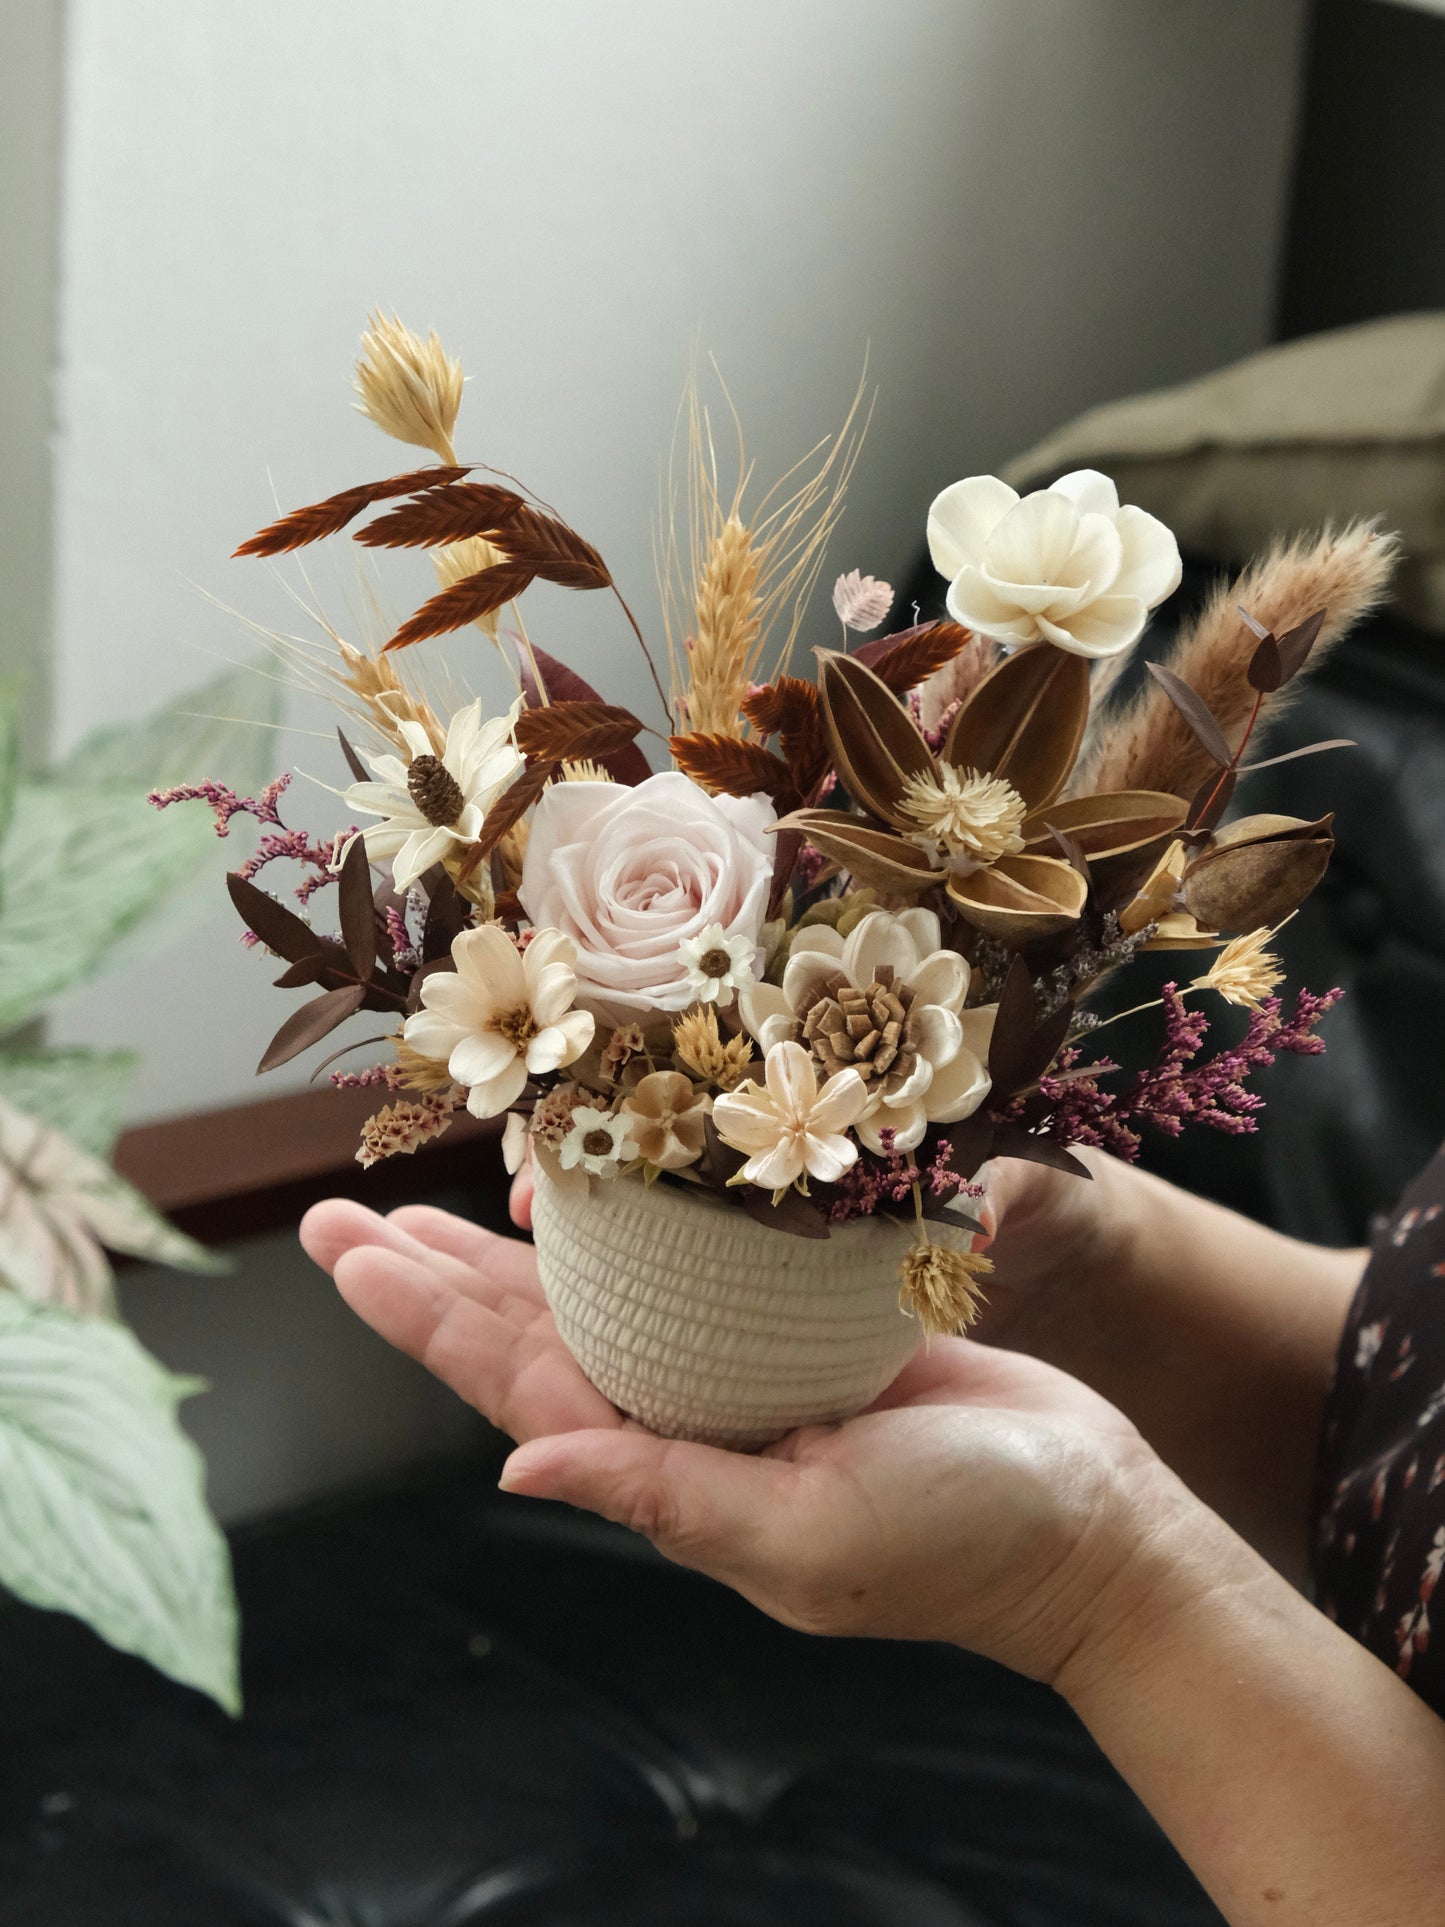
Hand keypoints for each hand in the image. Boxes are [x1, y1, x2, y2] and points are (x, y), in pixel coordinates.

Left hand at [300, 1188, 1186, 1685]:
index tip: (347, 1253)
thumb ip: (668, 1501)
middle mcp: (692, 1414)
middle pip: (533, 1332)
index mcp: (673, 1471)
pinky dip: (637, 1227)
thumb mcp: (809, 1539)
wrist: (1093, 1521)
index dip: (424, 1318)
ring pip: (600, 1296)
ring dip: (511, 1249)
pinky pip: (698, 1266)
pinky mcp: (808, 1324)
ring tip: (424, 1201)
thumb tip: (518, 1474)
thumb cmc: (963, 1542)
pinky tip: (599, 1188)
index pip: (517, 1386)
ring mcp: (746, 1370)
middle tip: (338, 1213)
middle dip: (432, 1276)